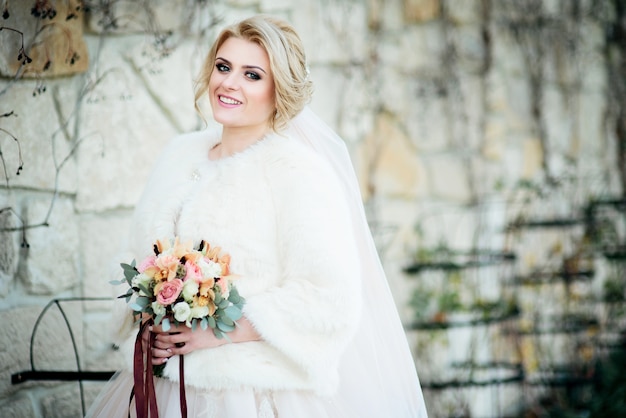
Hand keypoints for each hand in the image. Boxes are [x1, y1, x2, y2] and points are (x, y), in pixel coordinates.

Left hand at [146, 316, 260, 364]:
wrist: (228, 329)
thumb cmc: (216, 317)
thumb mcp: (205, 310)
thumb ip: (194, 307)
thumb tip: (186, 298)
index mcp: (189, 317)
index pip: (169, 317)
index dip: (159, 318)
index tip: (152, 318)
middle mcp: (187, 327)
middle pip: (166, 329)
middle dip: (156, 330)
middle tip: (149, 330)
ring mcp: (190, 338)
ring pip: (169, 340)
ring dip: (160, 340)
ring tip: (155, 340)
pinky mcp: (194, 346)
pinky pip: (179, 350)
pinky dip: (171, 351)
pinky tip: (167, 350)